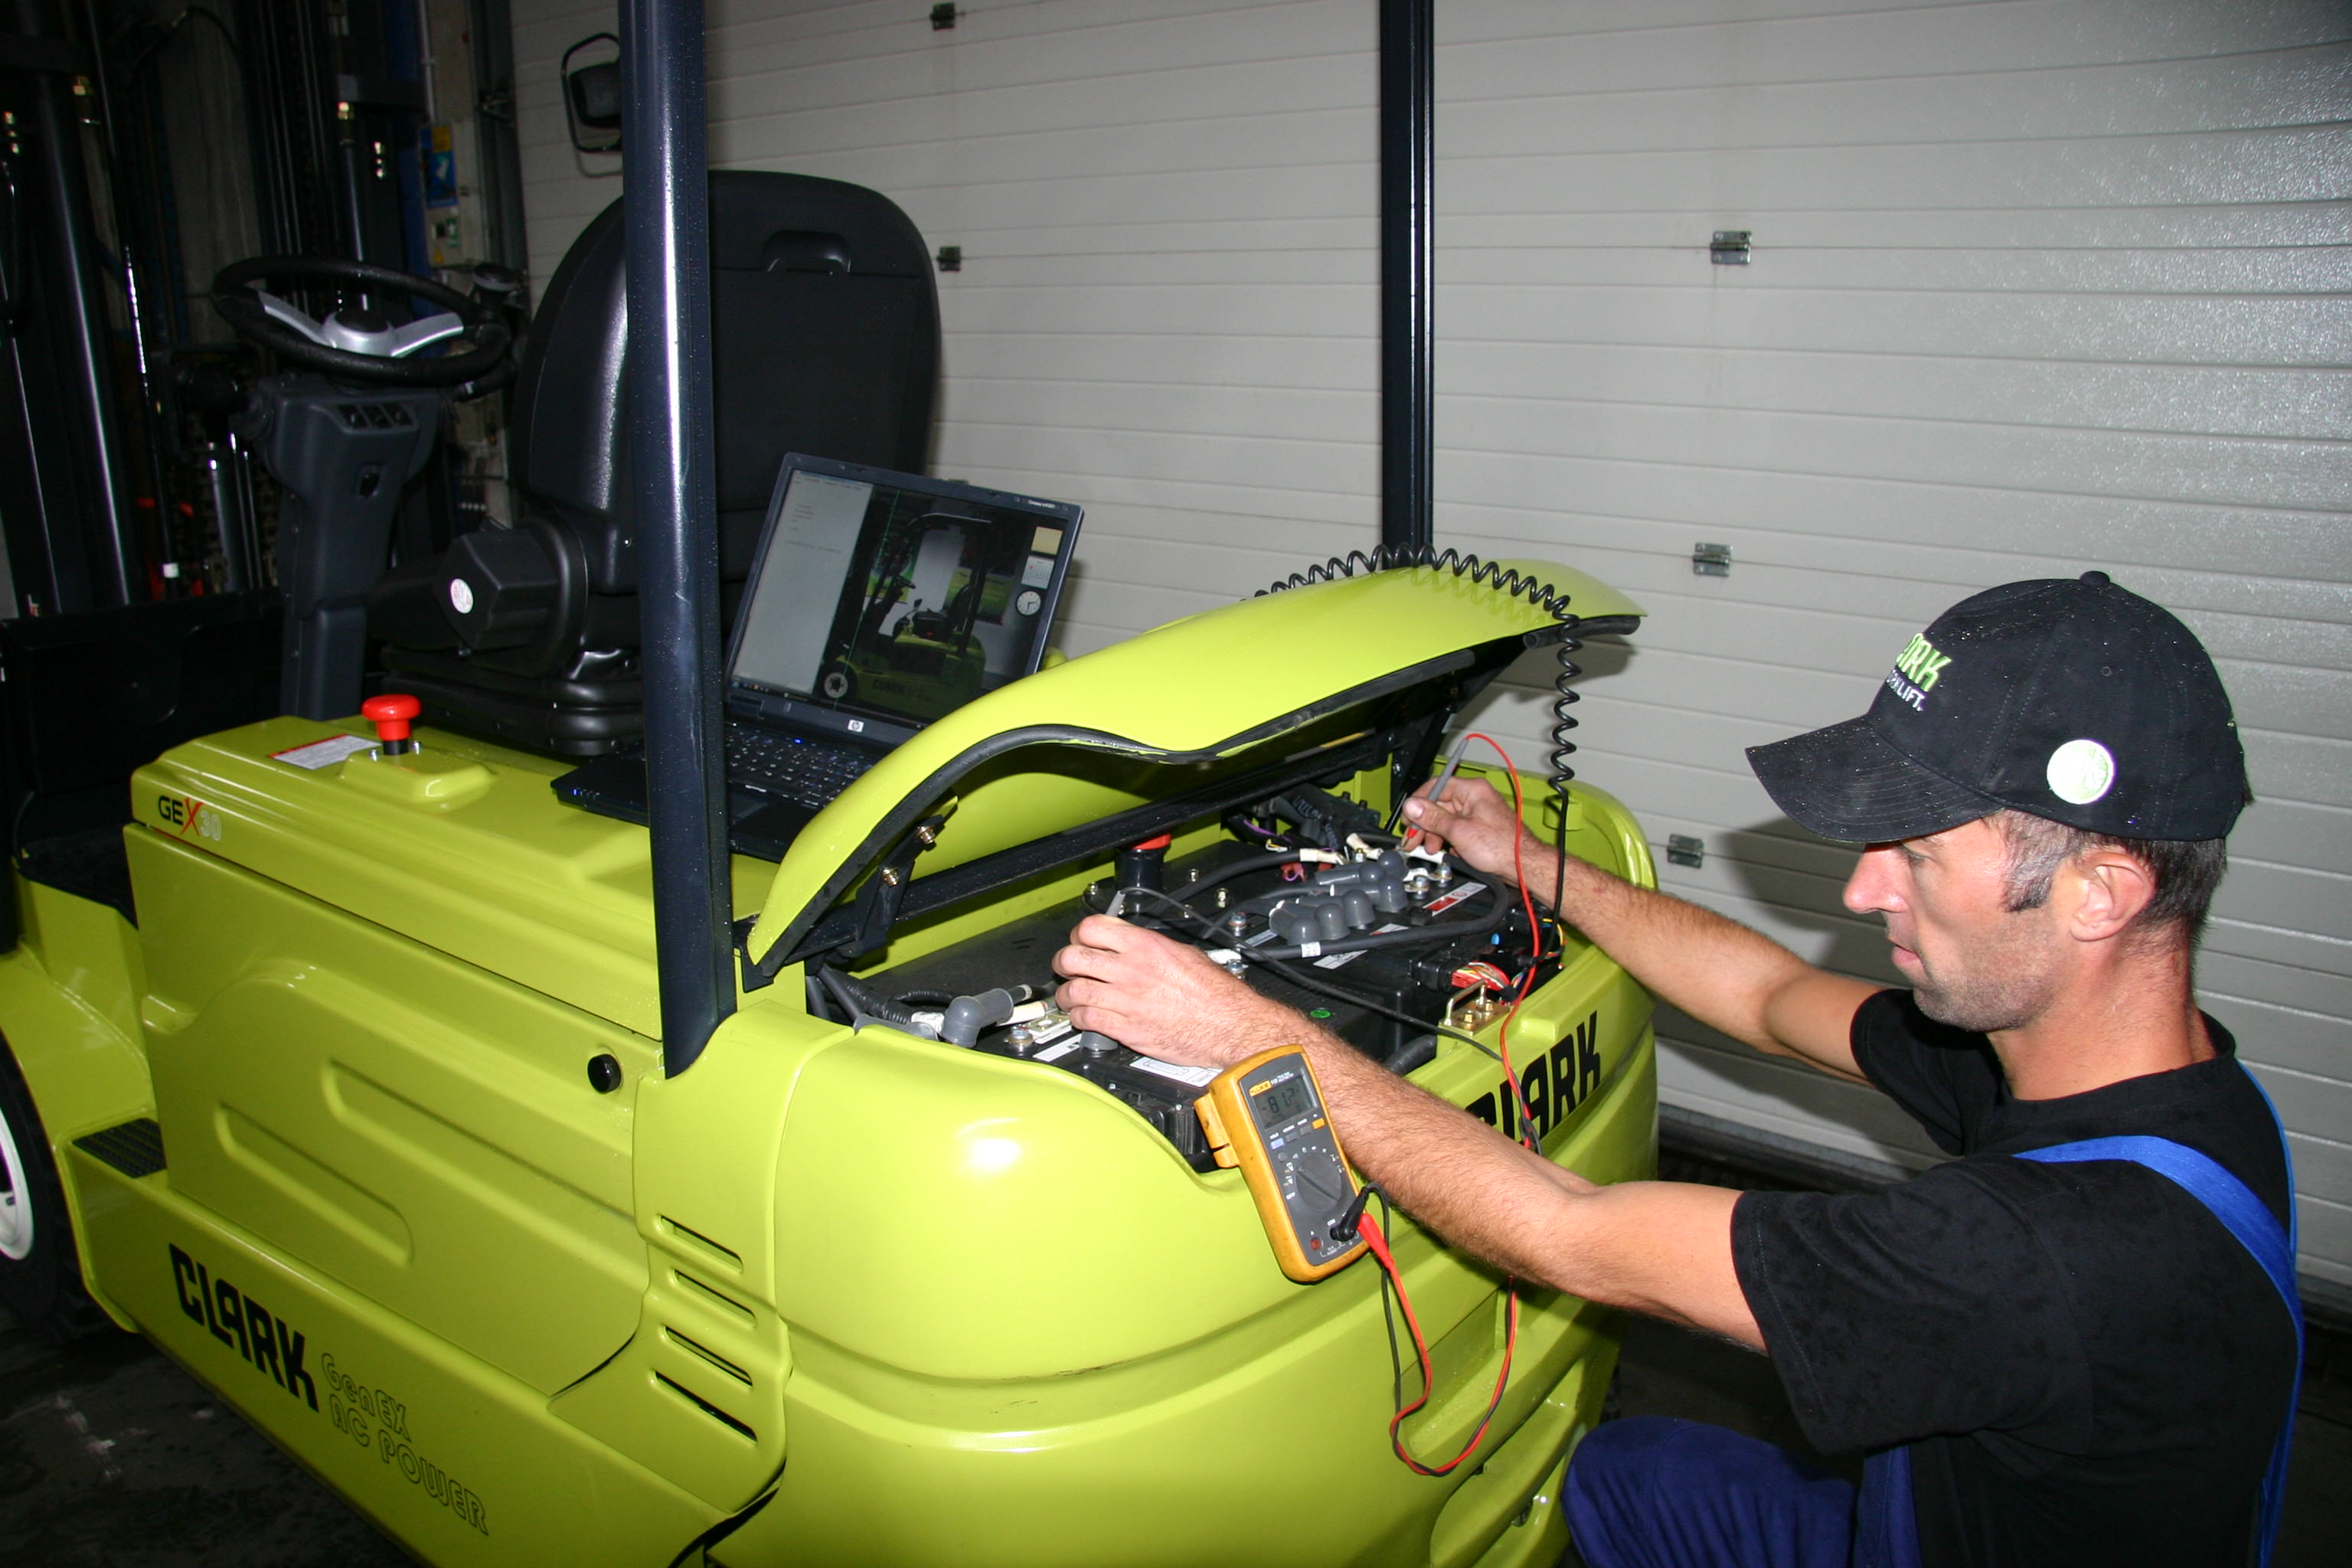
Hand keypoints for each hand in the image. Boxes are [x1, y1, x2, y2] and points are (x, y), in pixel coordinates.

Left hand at [1053, 915, 1295, 1068]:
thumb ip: (1152, 947)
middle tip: (1066, 967)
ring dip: (1066, 995)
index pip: (1092, 928)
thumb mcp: (1186, 953)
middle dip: (1063, 962)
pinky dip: (1078, 1018)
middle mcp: (1131, 970)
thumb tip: (1134, 944)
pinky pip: (1086, 1020)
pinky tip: (1082, 1018)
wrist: (1230, 1025)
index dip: (1079, 934)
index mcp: (1146, 946)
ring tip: (1069, 997)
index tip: (1080, 941)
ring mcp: (1126, 1001)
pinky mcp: (1126, 1029)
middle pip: (1073, 957)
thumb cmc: (1217, 994)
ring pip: (1074, 991)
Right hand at [1402, 777, 1542, 883]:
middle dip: (1425, 824)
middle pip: (1439, 805)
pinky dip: (1448, 840)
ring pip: (1446, 820)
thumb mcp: (1459, 830)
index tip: (1409, 817)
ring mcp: (1476, 814)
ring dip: (1435, 835)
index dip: (1419, 801)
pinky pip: (1455, 830)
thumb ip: (1433, 817)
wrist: (1521, 865)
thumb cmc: (1501, 846)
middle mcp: (1475, 798)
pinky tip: (1446, 851)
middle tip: (1414, 838)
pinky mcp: (1478, 828)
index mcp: (1472, 790)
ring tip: (1431, 848)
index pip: (1436, 786)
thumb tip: (1413, 806)